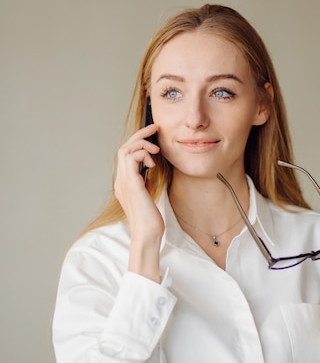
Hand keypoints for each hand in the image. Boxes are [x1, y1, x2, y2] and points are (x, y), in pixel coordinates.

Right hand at [114, 125, 163, 279]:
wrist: (147, 235)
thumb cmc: (150, 220)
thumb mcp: (147, 196)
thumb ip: (144, 183)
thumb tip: (148, 172)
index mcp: (124, 183)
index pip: (126, 156)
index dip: (138, 142)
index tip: (152, 135)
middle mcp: (120, 181)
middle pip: (124, 148)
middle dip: (139, 135)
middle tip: (154, 128)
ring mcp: (123, 182)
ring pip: (125, 150)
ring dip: (141, 144)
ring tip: (155, 150)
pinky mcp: (131, 184)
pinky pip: (131, 158)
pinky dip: (142, 154)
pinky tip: (153, 163)